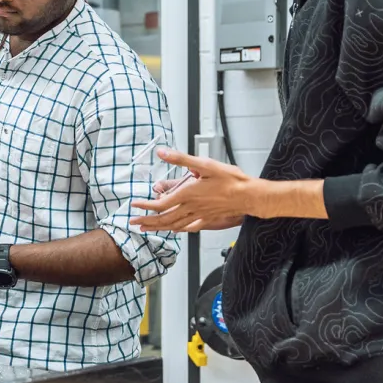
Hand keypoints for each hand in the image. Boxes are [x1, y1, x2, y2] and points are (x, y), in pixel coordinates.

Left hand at [131, 150, 252, 232]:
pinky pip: (189, 227)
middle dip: (146, 221)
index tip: (134, 205)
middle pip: (163, 218)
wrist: (249, 195)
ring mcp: (199, 215)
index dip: (145, 206)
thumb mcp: (204, 164)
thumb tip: (162, 152)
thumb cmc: (230, 180)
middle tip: (133, 222)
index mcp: (187, 195)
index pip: (160, 204)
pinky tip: (175, 230)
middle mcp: (190, 208)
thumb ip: (181, 159)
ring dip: (158, 227)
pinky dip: (178, 230)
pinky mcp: (207, 218)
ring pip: (174, 225)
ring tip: (146, 229)